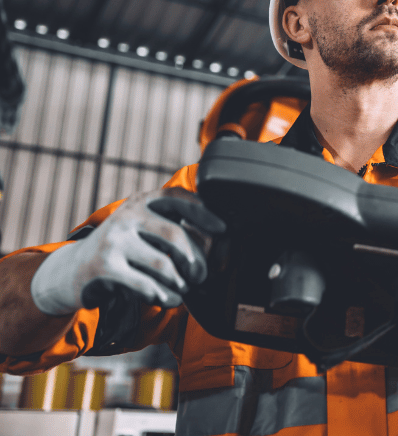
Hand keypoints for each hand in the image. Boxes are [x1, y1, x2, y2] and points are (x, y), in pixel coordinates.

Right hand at [30, 188, 224, 315]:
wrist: (73, 270)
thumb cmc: (124, 250)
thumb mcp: (146, 230)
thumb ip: (177, 232)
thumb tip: (222, 253)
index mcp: (143, 201)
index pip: (179, 199)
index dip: (205, 213)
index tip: (224, 229)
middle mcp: (128, 216)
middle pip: (177, 237)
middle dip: (196, 262)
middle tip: (200, 277)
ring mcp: (114, 240)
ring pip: (164, 266)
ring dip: (180, 284)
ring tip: (182, 290)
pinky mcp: (104, 267)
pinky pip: (147, 286)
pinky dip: (164, 296)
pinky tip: (167, 300)